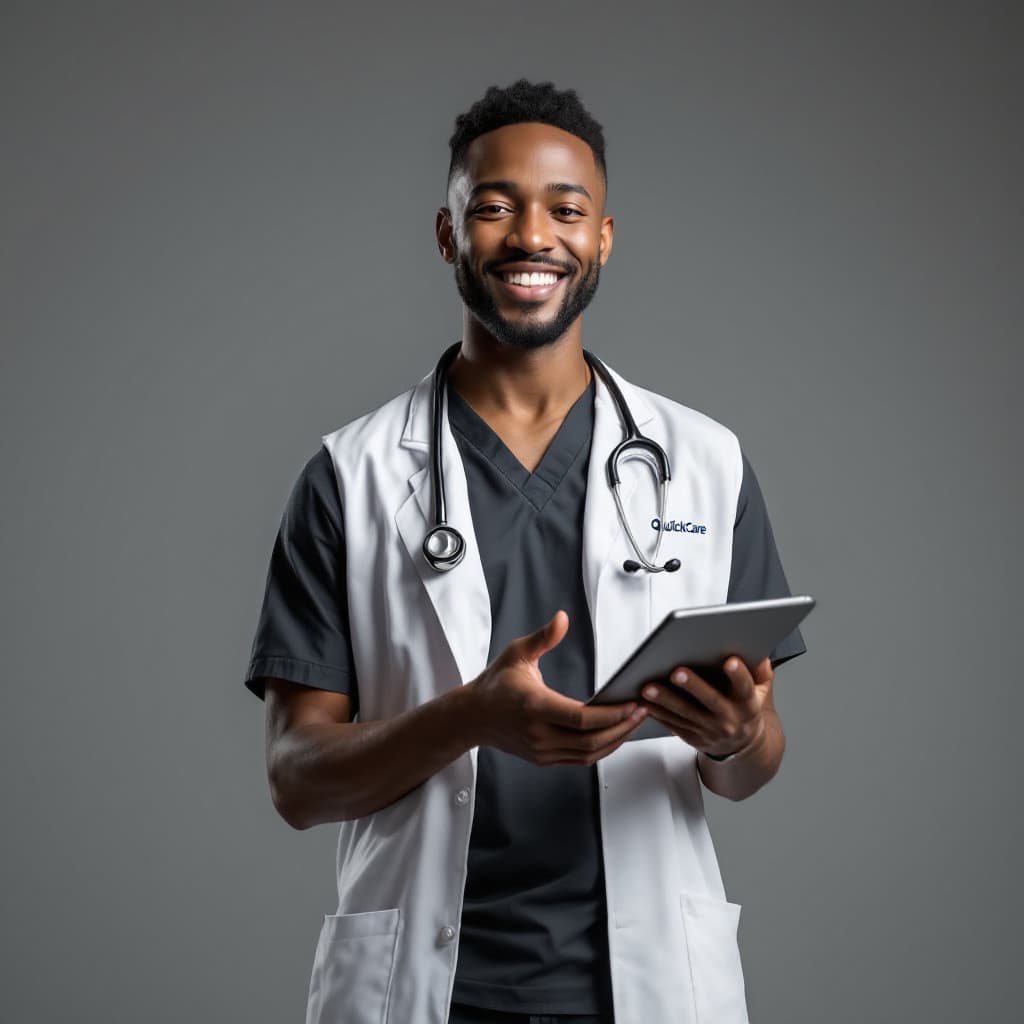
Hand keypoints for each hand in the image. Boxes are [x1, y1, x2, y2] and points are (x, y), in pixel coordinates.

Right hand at [468, 610, 648, 765]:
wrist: (473, 716)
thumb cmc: (495, 683)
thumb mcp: (517, 652)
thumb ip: (543, 637)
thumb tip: (562, 618)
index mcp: (534, 706)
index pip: (581, 718)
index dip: (611, 714)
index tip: (632, 704)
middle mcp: (539, 733)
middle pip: (591, 740)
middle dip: (622, 728)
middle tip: (643, 712)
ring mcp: (542, 750)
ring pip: (588, 754)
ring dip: (616, 740)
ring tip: (634, 722)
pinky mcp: (544, 759)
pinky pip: (580, 759)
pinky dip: (601, 750)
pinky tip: (615, 734)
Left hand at [639, 656, 772, 758]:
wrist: (742, 745)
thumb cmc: (746, 708)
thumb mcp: (762, 690)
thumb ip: (760, 669)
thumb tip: (757, 648)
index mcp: (747, 703)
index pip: (745, 687)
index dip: (738, 674)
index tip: (730, 660)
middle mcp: (728, 718)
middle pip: (710, 700)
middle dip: (692, 686)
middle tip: (677, 671)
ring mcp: (709, 730)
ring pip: (685, 714)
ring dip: (665, 700)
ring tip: (649, 687)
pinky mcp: (692, 737)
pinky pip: (672, 724)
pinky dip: (656, 712)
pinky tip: (644, 701)